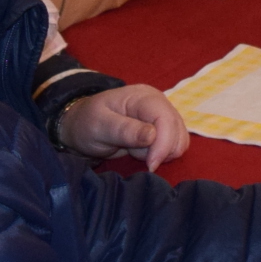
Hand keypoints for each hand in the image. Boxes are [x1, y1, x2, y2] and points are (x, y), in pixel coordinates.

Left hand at [56, 84, 190, 168]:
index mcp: (143, 97)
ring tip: (134, 149)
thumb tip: (152, 135)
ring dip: (159, 153)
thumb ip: (124, 130)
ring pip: (178, 141)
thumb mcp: (99, 126)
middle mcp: (158, 103)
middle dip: (159, 150)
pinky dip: (162, 154)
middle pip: (177, 131)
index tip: (150, 165)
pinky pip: (175, 146)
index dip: (163, 144)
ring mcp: (162, 116)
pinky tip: (142, 151)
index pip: (166, 118)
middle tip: (133, 153)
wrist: (81, 128)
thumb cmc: (87, 124)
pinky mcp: (163, 129)